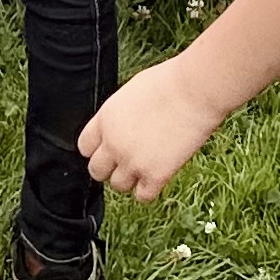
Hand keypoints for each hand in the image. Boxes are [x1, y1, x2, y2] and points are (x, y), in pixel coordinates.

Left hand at [80, 60, 224, 201]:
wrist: (194, 91)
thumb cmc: (169, 83)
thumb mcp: (131, 93)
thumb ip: (118, 115)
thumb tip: (119, 128)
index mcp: (105, 119)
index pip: (84, 147)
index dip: (98, 150)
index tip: (109, 150)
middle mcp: (114, 143)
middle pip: (96, 171)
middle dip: (110, 168)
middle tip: (128, 160)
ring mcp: (133, 161)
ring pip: (118, 186)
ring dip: (131, 179)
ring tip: (147, 165)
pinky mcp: (155, 175)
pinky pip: (143, 196)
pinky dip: (149, 189)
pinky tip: (159, 175)